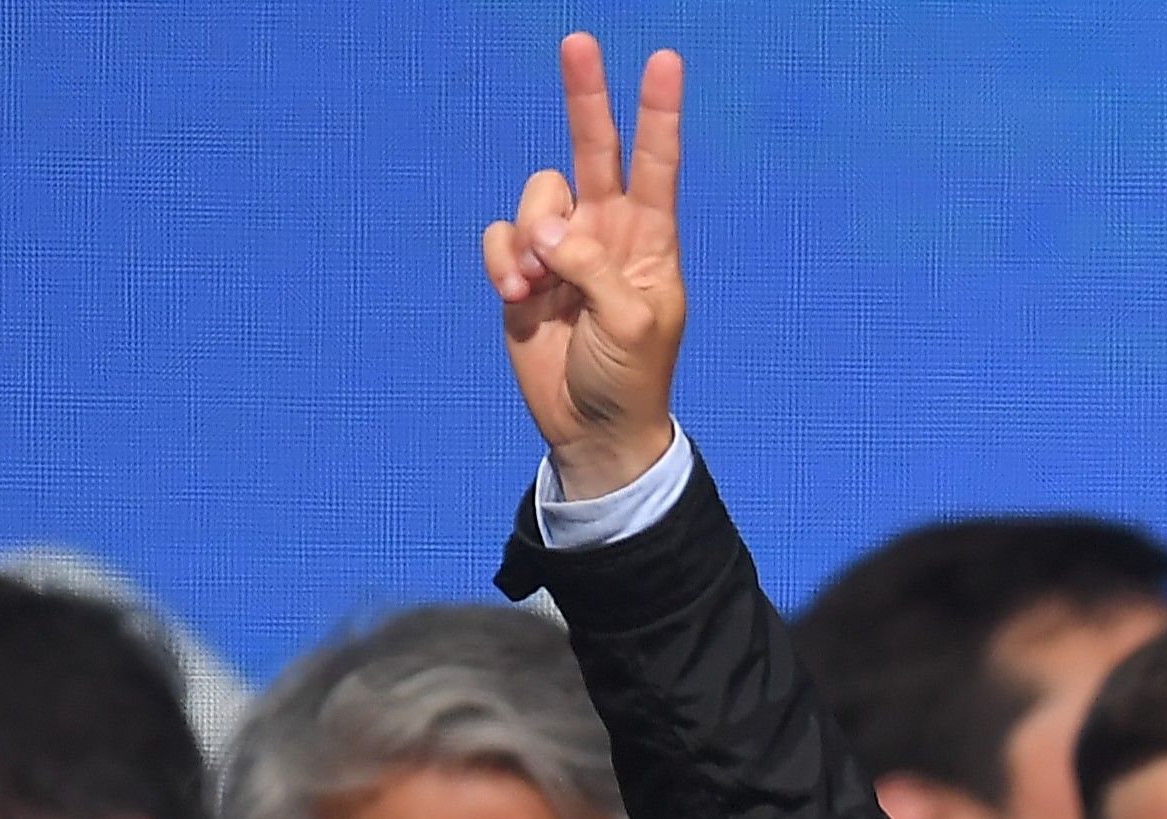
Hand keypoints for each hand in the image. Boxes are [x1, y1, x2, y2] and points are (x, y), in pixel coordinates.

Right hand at [485, 33, 688, 501]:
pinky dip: (503, 261)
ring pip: (536, 197)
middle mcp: (606, 233)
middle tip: (579, 42)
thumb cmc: (629, 378)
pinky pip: (501, 237)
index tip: (665, 61)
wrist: (591, 428)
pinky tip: (518, 295)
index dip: (658, 113)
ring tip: (539, 286)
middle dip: (584, 97)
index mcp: (650, 241)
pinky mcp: (523, 272)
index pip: (656, 164)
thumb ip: (593, 267)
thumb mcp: (630, 325)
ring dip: (530, 236)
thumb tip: (548, 229)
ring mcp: (562, 250)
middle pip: (593, 148)